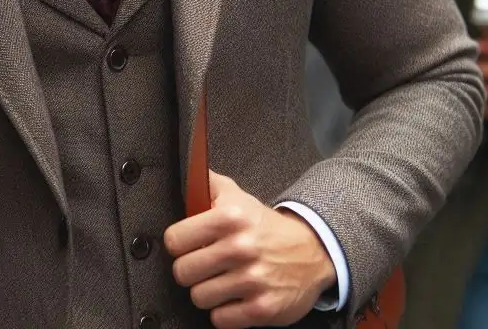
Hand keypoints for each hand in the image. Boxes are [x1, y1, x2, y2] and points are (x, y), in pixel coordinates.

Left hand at [164, 170, 335, 327]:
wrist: (312, 251)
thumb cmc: (265, 226)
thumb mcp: (238, 197)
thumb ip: (208, 185)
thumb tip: (187, 173)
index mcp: (230, 217)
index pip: (175, 239)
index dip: (178, 243)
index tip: (186, 245)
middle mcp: (240, 247)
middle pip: (183, 272)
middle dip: (190, 270)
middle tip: (202, 266)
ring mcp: (252, 280)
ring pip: (199, 297)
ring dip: (207, 292)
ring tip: (220, 281)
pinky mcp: (262, 309)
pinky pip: (220, 320)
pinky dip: (224, 312)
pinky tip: (234, 297)